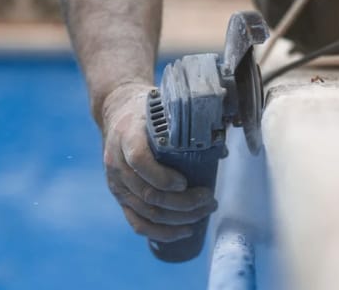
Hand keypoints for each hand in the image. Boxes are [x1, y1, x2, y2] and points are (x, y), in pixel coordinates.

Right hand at [101, 84, 217, 241]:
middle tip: (209, 199)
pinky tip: (184, 230)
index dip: (163, 177)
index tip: (186, 182)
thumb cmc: (146, 110)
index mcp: (127, 135)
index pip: (139, 161)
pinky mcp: (120, 197)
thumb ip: (187, 122)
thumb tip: (221, 148)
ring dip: (179, 218)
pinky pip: (138, 222)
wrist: (117, 110)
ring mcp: (117, 183)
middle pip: (148, 193)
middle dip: (183, 203)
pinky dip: (161, 232)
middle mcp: (117, 162)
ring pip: (147, 211)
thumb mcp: (161, 107)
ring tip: (204, 212)